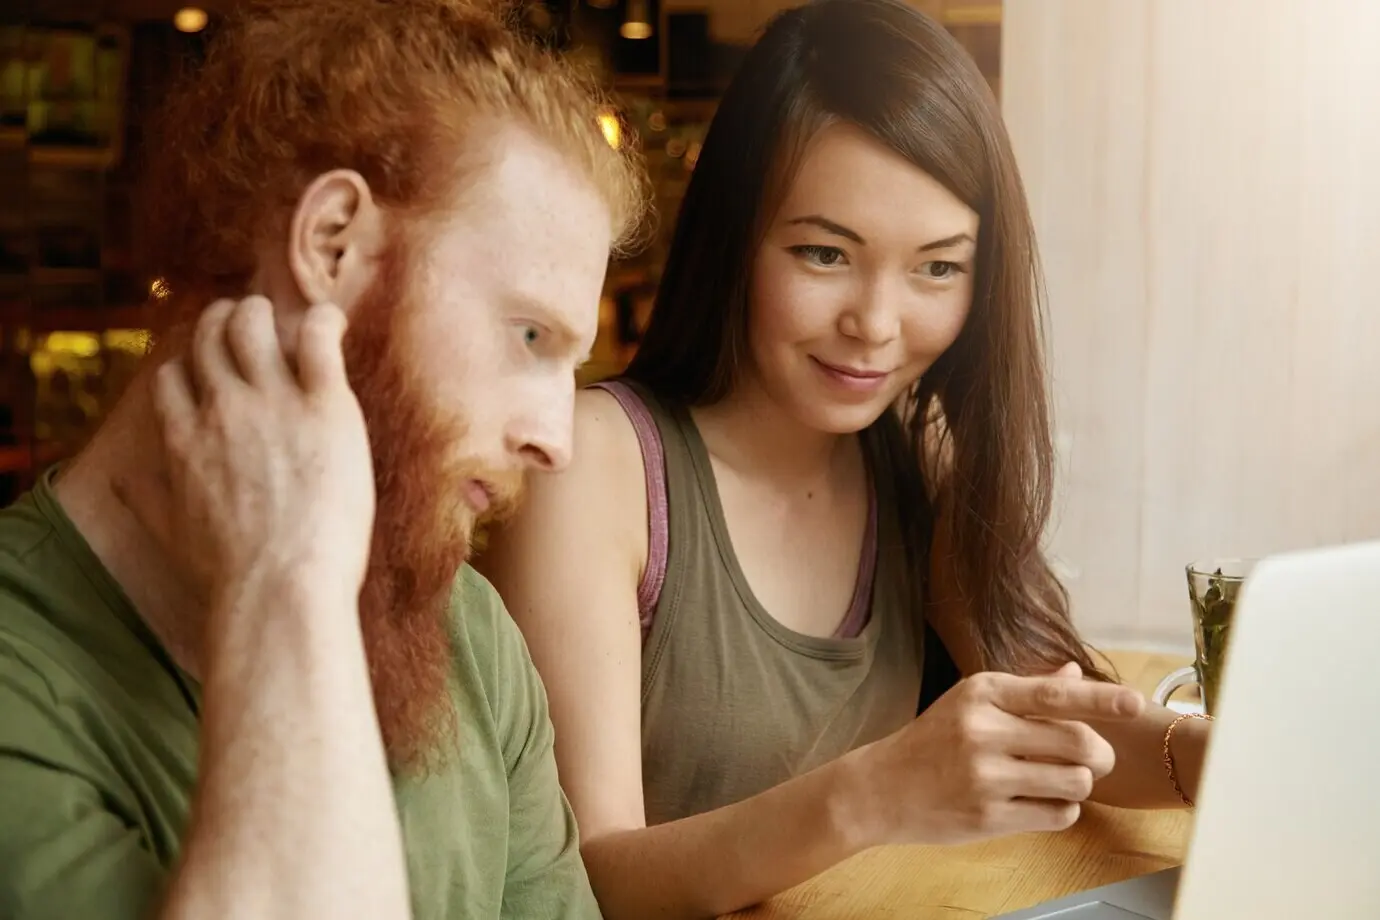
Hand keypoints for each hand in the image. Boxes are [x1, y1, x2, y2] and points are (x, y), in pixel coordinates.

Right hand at [134, 296, 375, 604]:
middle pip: (210, 337)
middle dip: (224, 322)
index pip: (172, 377)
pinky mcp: (325, 405)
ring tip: (283, 319)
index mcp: (182, 438)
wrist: (279, 586)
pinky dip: (325, 322)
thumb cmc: (230, 574)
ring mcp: (273, 402)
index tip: (209, 368)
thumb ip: (148, 501)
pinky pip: (319, 338)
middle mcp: (221, 408)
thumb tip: (125, 485)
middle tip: (246, 322)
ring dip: (265, 313)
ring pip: (255, 324)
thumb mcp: (172, 536)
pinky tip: (334, 324)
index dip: (190, 365)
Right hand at [852, 665, 1144, 845]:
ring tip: (1061, 780)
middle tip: (1096, 758)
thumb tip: (1074, 675)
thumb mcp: (971, 703)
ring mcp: (984, 777)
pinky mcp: (988, 816)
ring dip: (1080, 783)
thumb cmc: (933, 741)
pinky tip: (1042, 801)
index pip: (1054, 695)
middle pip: (1076, 742)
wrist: (882, 787)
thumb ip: (1026, 691)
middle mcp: (983, 731)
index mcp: (983, 693)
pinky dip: (1063, 809)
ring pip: (1074, 782)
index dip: (1101, 700)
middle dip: (1099, 753)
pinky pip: (1057, 814)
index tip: (1137, 703)